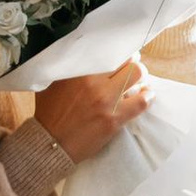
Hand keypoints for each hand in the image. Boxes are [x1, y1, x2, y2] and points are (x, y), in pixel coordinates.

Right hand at [35, 56, 153, 160]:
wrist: (49, 143)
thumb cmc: (49, 112)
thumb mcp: (52, 82)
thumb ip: (69, 68)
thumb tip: (83, 56)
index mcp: (79, 71)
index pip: (109, 51)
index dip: (119, 52)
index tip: (121, 56)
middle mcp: (94, 83)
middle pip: (127, 59)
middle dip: (132, 61)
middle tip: (131, 68)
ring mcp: (106, 101)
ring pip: (137, 74)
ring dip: (141, 77)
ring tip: (139, 82)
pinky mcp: (114, 119)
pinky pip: (141, 102)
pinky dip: (147, 96)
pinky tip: (146, 95)